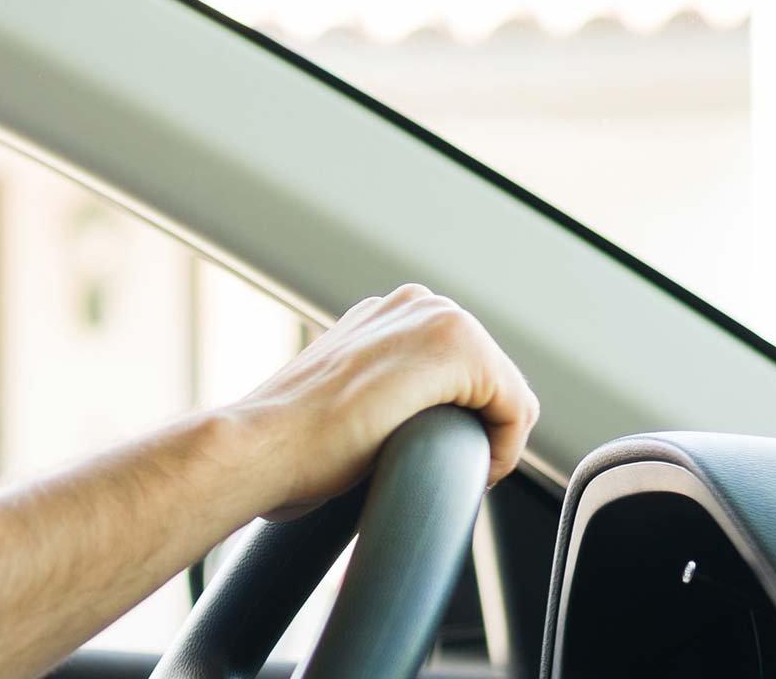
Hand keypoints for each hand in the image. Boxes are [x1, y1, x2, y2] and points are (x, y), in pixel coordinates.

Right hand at [216, 284, 537, 519]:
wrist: (259, 445)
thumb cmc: (285, 444)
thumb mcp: (342, 403)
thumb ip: (375, 393)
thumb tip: (393, 428)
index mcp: (387, 314)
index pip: (463, 371)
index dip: (464, 422)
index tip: (437, 458)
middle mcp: (415, 303)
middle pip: (491, 378)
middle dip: (481, 428)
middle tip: (446, 470)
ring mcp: (435, 318)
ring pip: (507, 392)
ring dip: (493, 438)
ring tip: (458, 472)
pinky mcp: (454, 348)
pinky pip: (516, 407)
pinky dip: (505, 448)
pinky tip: (474, 471)